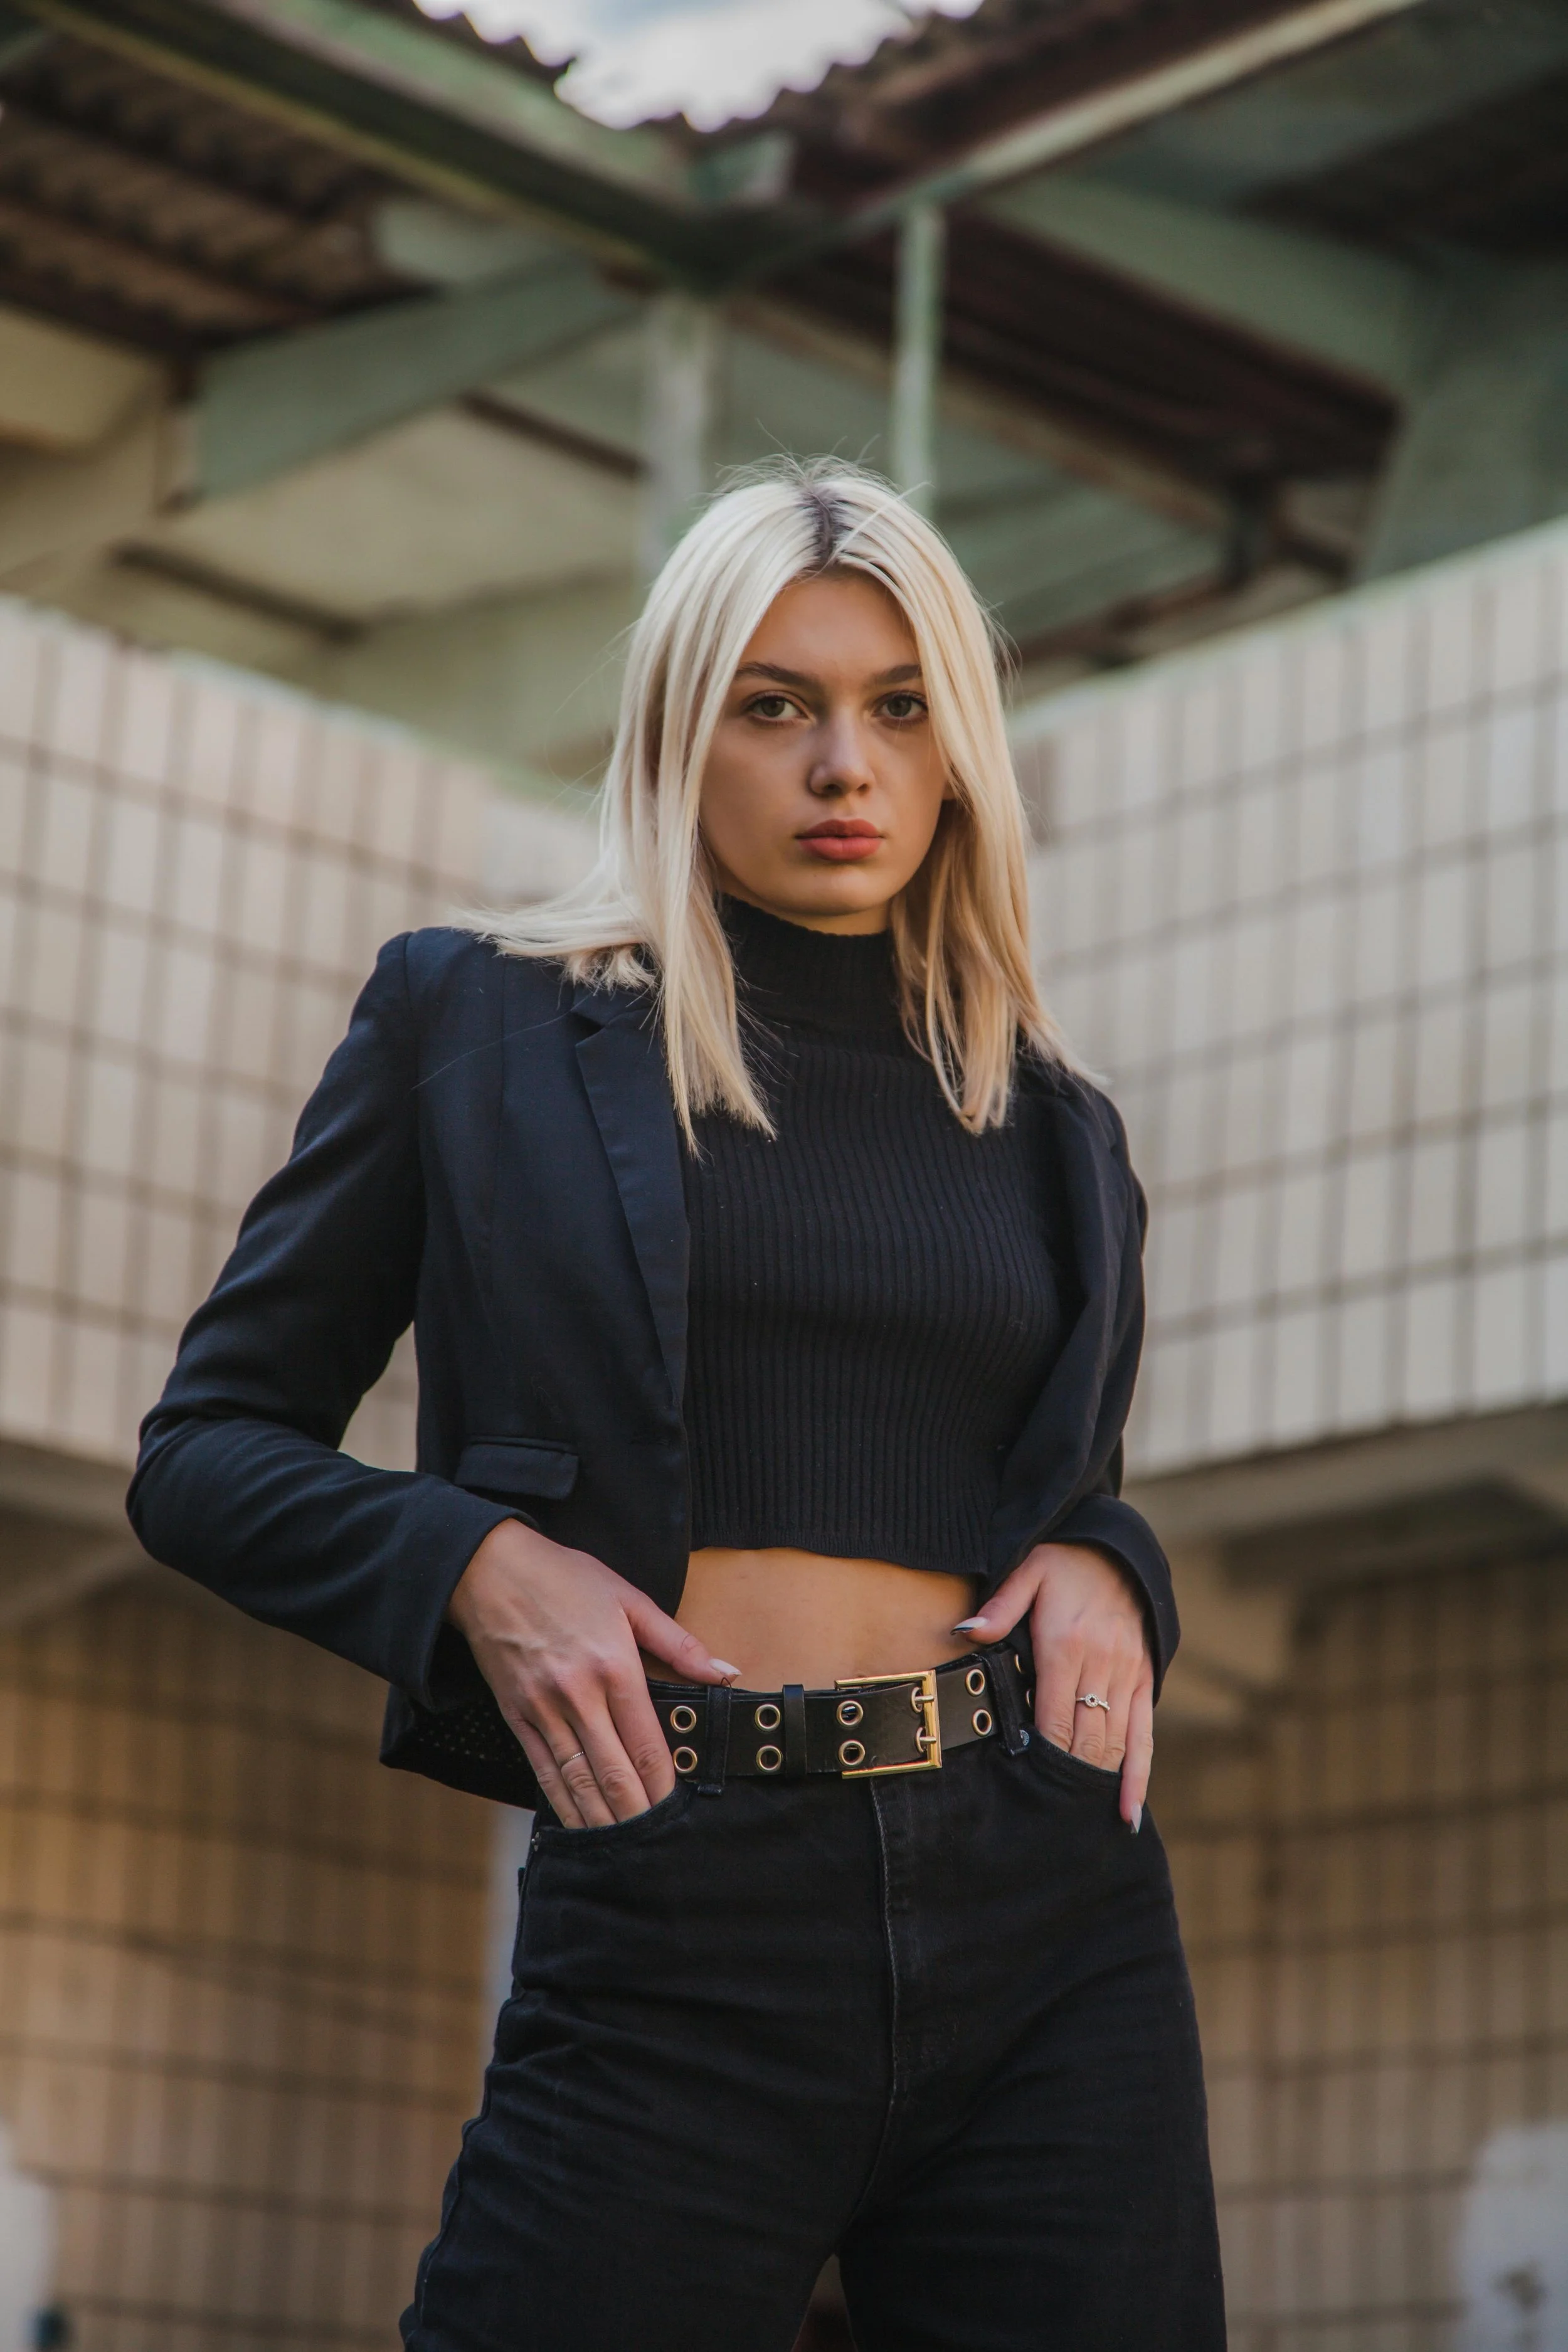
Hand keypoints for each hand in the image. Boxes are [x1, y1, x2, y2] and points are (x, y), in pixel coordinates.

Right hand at [448, 1521, 737, 1828]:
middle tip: (655, 1841)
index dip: (662, 1783)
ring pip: (577, 1779)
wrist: (489, 1571)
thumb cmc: (564, 1579)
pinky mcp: (516, 1716)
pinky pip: (543, 1769)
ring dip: (601, 1818)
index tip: (676, 1807)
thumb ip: (679, 1643)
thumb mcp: (629, 1599)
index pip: (645, 1742)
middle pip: (613, 1770)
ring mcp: (542, 1709)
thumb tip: (726, 1672)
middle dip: (636, 1812)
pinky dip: (562, 1802)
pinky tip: (577, 1823)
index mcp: (613, 1666)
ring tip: (623, 1847)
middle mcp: (577, 1694)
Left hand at [955, 1543, 1152, 1830]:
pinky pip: (1145, 1734)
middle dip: (1068, 1776)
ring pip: (1114, 1741)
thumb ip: (998, 1607)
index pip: (1054, 1717)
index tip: (1030, 1784)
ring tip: (1078, 1820)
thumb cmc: (1061, 1563)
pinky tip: (1128, 1812)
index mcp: (1066, 1645)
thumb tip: (965, 1631)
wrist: (1114, 1548)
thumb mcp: (1026, 1571)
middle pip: (1085, 1737)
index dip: (1043, 1753)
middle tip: (1048, 1813)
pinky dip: (1138, 1775)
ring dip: (1098, 1780)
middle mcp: (1102, 1663)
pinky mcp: (1145, 1679)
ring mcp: (1128, 1674)